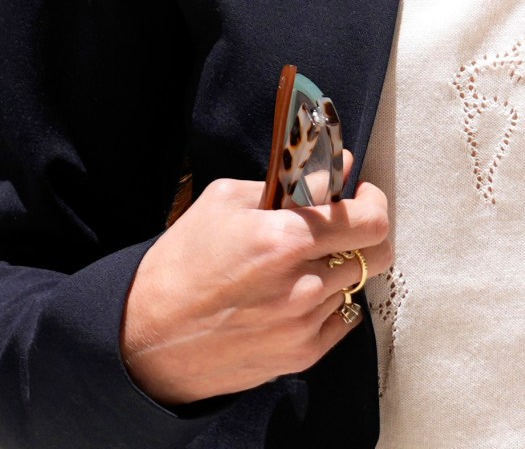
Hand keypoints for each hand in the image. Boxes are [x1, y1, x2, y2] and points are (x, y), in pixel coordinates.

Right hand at [121, 154, 392, 405]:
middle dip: (369, 233)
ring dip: (339, 269)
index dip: (372, 200)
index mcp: (284, 239)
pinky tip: (298, 296)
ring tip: (302, 264)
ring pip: (356, 286)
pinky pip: (342, 321)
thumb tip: (340, 168)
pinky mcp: (301, 356)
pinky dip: (330, 304)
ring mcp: (304, 325)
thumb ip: (290, 182)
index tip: (362, 194)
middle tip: (347, 225)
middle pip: (378, 254)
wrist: (147, 338)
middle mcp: (302, 285)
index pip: (369, 220)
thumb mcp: (224, 201)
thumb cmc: (180, 264)